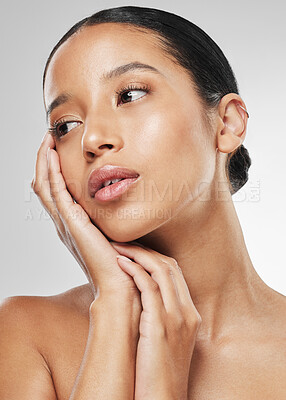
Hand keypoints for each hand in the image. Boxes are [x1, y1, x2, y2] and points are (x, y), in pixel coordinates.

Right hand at [31, 132, 140, 301]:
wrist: (119, 283)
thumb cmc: (120, 260)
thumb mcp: (111, 232)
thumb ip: (108, 217)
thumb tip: (117, 203)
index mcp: (71, 224)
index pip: (53, 191)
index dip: (51, 169)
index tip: (55, 148)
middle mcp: (63, 222)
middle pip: (43, 185)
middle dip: (43, 160)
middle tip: (47, 138)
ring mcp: (64, 223)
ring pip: (44, 186)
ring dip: (43, 161)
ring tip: (47, 140)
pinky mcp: (71, 223)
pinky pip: (55, 193)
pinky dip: (51, 172)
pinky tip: (52, 155)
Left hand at [110, 242, 201, 399]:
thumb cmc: (158, 373)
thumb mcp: (166, 341)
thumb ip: (160, 318)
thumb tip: (141, 300)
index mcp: (190, 314)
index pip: (175, 274)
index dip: (154, 257)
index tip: (136, 251)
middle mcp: (187, 312)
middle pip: (170, 266)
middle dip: (146, 250)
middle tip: (124, 242)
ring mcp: (176, 318)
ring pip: (160, 271)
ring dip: (138, 254)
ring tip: (118, 246)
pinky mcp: (160, 325)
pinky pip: (149, 287)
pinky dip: (135, 270)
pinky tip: (121, 263)